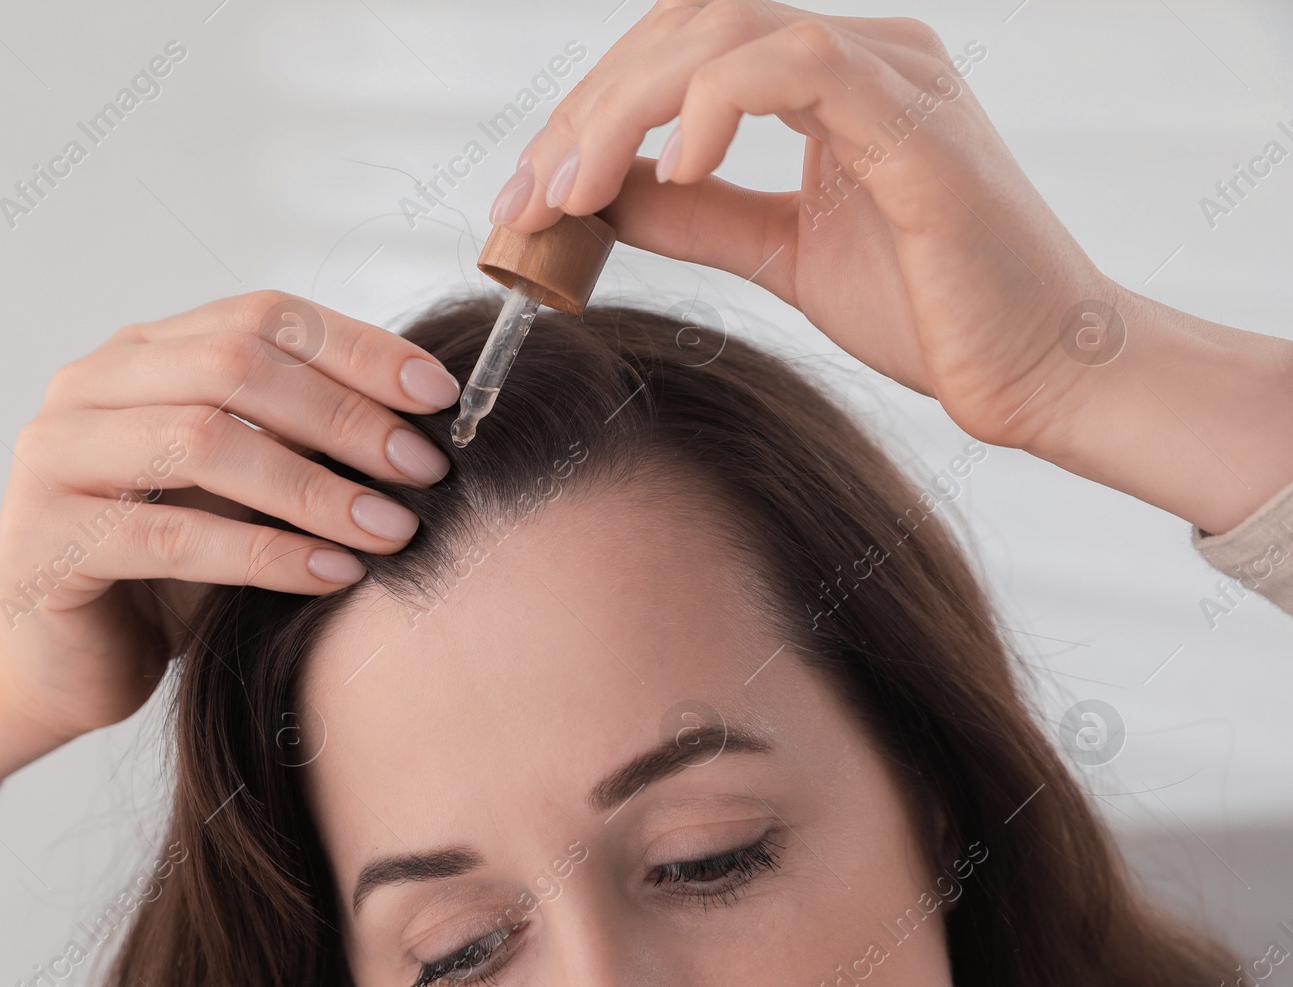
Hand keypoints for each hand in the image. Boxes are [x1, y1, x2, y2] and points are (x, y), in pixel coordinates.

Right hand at [0, 291, 460, 806]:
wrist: (71, 665)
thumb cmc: (173, 570)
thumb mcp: (245, 488)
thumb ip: (302, 439)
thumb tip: (426, 423)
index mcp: (144, 353)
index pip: (262, 315)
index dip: (358, 349)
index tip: (440, 398)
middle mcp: (90, 386)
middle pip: (235, 366)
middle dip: (344, 418)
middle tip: (425, 470)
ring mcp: (55, 457)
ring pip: (202, 442)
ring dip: (313, 489)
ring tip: (391, 529)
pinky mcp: (44, 541)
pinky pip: (172, 538)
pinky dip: (266, 556)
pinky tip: (333, 576)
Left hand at [492, 1, 1108, 453]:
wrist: (1038, 374)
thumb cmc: (932, 313)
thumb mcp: (781, 253)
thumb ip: (696, 215)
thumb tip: (602, 195)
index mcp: (831, 81)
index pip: (681, 50)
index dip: (590, 110)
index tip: (527, 195)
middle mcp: (862, 54)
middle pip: (684, 24)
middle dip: (585, 109)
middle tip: (525, 196)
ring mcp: (894, 73)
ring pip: (722, 29)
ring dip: (623, 108)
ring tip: (571, 191)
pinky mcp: (914, 118)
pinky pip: (794, 66)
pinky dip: (712, 106)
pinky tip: (673, 171)